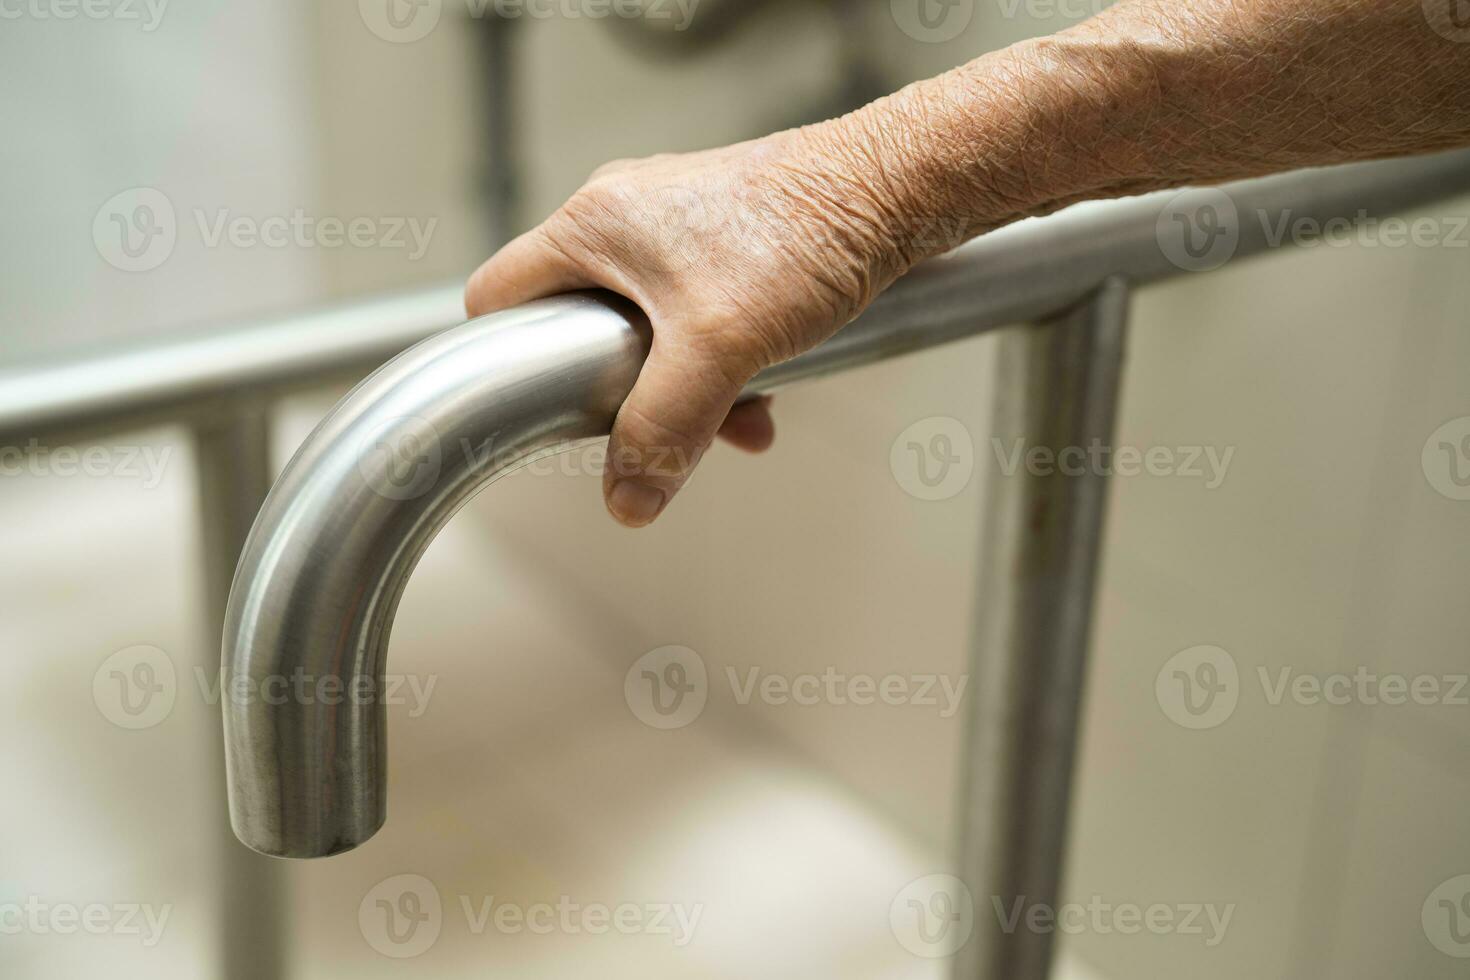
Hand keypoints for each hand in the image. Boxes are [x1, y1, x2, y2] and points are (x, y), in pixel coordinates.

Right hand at [465, 122, 914, 526]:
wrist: (897, 191)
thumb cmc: (805, 236)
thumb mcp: (718, 350)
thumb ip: (664, 429)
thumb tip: (627, 500)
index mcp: (593, 225)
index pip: (498, 296)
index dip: (503, 358)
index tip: (539, 408)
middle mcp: (625, 216)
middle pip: (579, 326)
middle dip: (624, 392)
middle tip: (659, 426)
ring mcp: (676, 224)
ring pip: (648, 331)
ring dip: (686, 387)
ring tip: (739, 418)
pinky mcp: (724, 238)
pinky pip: (696, 316)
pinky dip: (723, 361)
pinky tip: (767, 391)